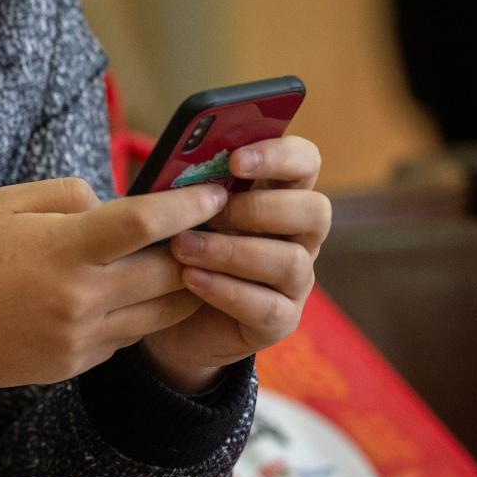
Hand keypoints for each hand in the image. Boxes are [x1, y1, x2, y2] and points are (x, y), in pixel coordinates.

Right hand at [0, 178, 228, 403]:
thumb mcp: (8, 202)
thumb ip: (69, 193)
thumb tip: (113, 202)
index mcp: (65, 248)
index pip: (145, 223)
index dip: (187, 205)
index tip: (215, 193)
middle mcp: (81, 296)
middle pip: (170, 272)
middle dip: (199, 247)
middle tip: (214, 226)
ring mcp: (83, 336)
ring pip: (162, 312)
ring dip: (185, 285)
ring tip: (191, 260)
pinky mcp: (79, 363)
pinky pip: (132, 334)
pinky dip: (145, 312)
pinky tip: (140, 292)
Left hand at [140, 136, 331, 392]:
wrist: (162, 309)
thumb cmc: (176, 243)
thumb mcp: (181, 209)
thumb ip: (191, 184)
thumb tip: (178, 161)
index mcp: (280, 194)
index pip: (305, 162)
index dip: (279, 155)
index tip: (234, 160)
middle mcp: (299, 236)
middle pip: (315, 210)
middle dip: (261, 209)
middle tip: (212, 214)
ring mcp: (295, 281)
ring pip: (291, 261)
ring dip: (232, 251)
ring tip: (182, 247)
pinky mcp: (280, 320)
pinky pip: (268, 307)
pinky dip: (226, 290)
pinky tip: (190, 279)